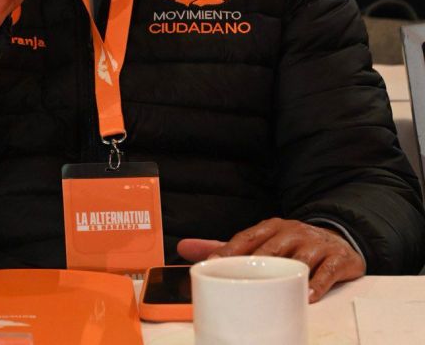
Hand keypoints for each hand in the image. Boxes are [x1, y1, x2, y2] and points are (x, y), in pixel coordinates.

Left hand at [177, 217, 364, 302]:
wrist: (339, 238)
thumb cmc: (291, 244)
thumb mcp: (261, 240)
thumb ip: (225, 246)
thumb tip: (184, 248)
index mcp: (271, 227)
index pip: (247, 237)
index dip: (229, 251)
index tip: (212, 266)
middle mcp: (292, 231)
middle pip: (272, 248)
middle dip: (256, 265)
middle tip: (240, 283)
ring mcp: (315, 244)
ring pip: (300, 259)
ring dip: (289, 275)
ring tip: (277, 292)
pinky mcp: (337, 258)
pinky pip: (326, 271)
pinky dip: (317, 284)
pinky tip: (308, 296)